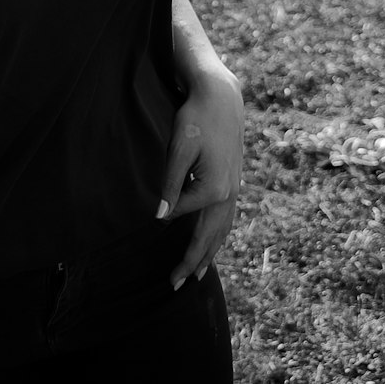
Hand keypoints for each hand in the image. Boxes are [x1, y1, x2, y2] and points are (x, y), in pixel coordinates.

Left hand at [157, 65, 243, 290]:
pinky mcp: (234, 182)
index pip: (183, 217)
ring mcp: (234, 189)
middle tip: (175, 286)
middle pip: (208, 236)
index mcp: (212, 189)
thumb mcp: (178, 148)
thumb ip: (170, 183)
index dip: (165, 231)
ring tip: (196, 274)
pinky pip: (226, 218)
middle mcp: (227, 194)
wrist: (222, 97)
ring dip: (208, 253)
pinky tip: (212, 240)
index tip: (150, 244)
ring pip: (221, 230)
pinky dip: (218, 235)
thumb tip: (161, 218)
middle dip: (192, 262)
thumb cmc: (195, 118)